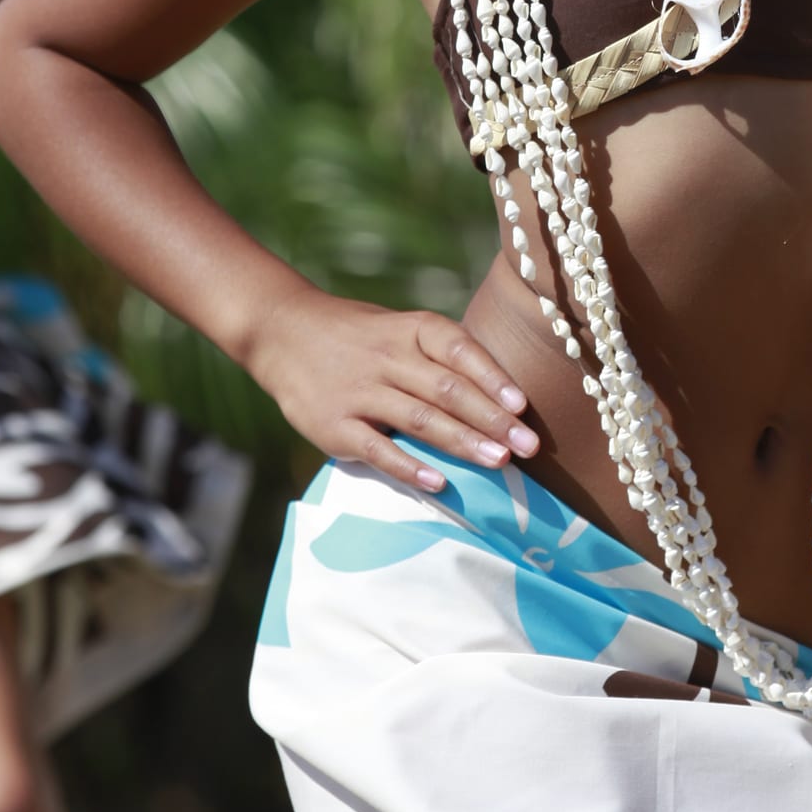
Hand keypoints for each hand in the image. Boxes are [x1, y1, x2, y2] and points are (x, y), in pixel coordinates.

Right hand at [249, 288, 539, 490]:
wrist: (280, 331)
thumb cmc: (358, 336)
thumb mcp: (399, 329)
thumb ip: (442, 357)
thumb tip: (503, 398)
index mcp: (411, 329)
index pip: (460, 349)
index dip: (493, 377)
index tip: (523, 406)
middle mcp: (387, 357)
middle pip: (447, 389)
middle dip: (493, 420)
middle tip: (530, 446)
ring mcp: (359, 392)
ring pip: (419, 418)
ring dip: (463, 442)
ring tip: (500, 462)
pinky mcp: (334, 425)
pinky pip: (377, 449)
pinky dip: (408, 466)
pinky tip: (438, 482)